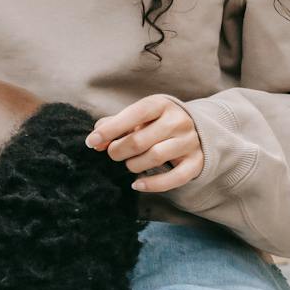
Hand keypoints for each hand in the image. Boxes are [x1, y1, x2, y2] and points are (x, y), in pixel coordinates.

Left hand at [87, 95, 203, 191]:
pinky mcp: (197, 162)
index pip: (133, 115)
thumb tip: (95, 142)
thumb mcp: (137, 117)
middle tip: (114, 153)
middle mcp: (179, 121)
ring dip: (133, 165)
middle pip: (139, 141)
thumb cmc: (156, 123)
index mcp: (161, 104)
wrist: (198, 129)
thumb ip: (113, 125)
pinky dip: (153, 185)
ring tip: (129, 163)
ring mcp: (190, 141)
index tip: (92, 142)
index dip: (110, 130)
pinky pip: (175, 178)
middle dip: (118, 150)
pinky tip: (137, 184)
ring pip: (154, 157)